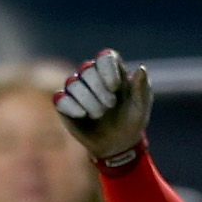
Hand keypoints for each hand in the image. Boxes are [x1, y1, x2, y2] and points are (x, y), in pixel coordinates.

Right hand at [54, 49, 150, 167]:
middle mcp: (93, 76)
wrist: (118, 144)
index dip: (107, 69)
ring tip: (99, 114)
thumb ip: (141, 87)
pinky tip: (82, 114)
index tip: (115, 87)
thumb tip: (141, 68)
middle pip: (87, 69)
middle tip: (110, 105)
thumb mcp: (141, 106)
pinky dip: (70, 105)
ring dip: (87, 99)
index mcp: (113, 71)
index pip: (105, 57)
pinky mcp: (64, 105)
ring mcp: (77, 90)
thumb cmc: (132, 121)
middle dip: (98, 88)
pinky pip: (59, 98)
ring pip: (73, 82)